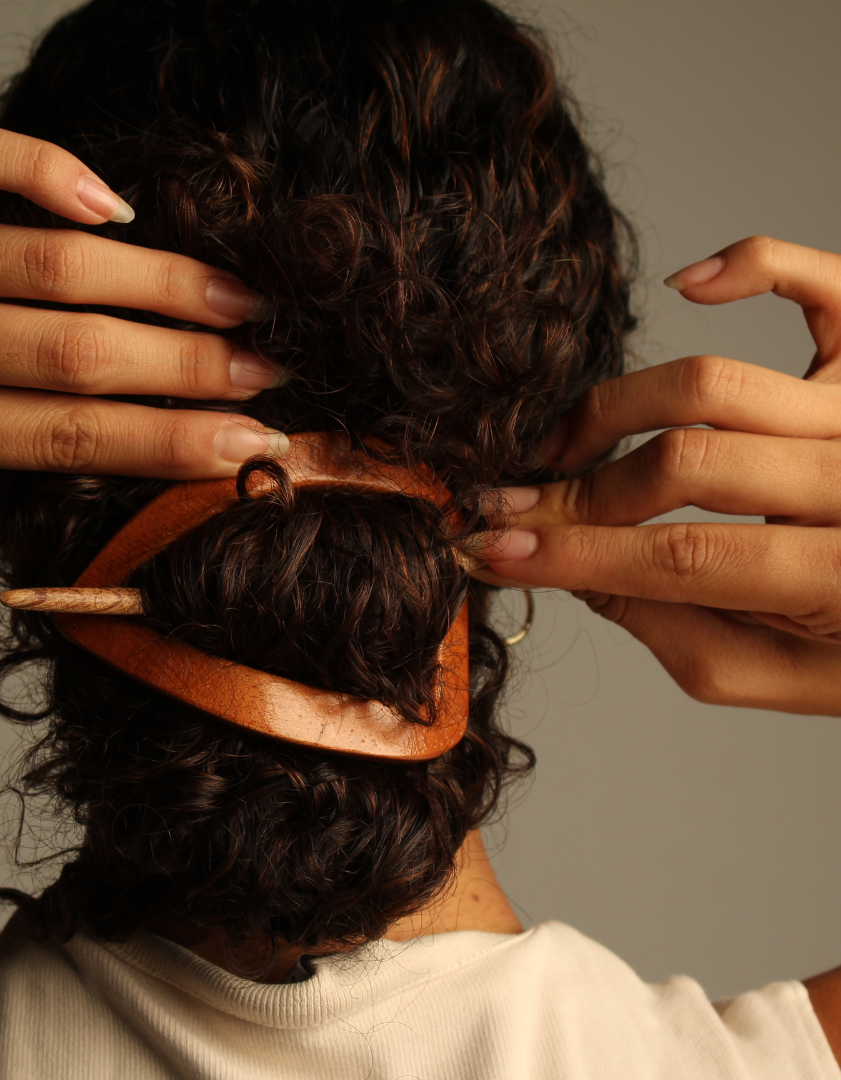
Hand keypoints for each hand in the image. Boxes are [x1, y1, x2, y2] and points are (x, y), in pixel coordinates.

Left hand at [0, 120, 285, 477]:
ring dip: (161, 282)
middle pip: (70, 354)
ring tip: (235, 298)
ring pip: (47, 263)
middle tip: (268, 367)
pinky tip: (122, 210)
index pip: (62, 437)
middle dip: (189, 365)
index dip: (169, 441)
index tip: (251, 439)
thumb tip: (169, 427)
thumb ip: (19, 423)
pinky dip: (61, 175)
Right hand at [472, 237, 840, 715]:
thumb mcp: (768, 673)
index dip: (570, 552)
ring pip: (711, 383)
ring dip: (613, 410)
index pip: (678, 558)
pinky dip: (746, 266)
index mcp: (839, 577)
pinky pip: (815, 282)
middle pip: (683, 461)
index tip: (489, 548)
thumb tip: (564, 568)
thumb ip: (668, 628)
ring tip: (568, 446)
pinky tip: (686, 286)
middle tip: (520, 505)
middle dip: (580, 490)